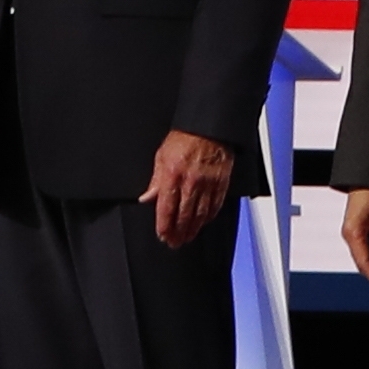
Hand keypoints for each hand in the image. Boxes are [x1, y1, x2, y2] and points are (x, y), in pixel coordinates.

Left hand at [142, 127, 238, 252]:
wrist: (209, 126)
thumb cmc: (185, 137)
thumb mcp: (161, 156)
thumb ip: (155, 180)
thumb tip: (146, 198)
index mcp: (173, 175)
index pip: (166, 208)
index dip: (164, 226)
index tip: (163, 235)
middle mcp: (191, 182)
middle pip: (184, 216)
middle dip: (178, 232)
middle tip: (175, 242)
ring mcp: (208, 184)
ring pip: (201, 214)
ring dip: (193, 229)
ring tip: (188, 237)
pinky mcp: (221, 182)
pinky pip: (216, 205)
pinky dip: (209, 217)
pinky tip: (204, 222)